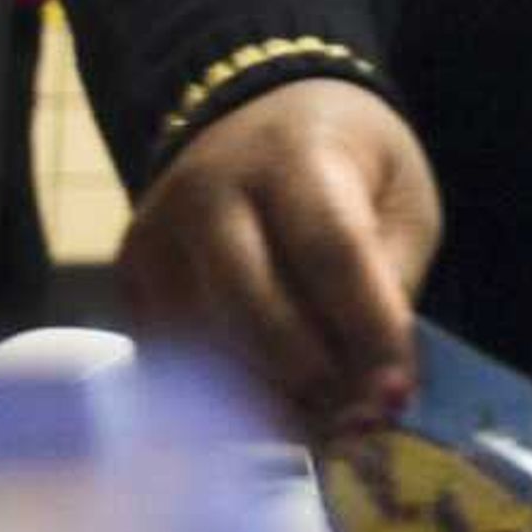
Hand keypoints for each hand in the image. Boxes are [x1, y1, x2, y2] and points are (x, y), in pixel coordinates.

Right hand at [119, 77, 441, 434]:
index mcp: (292, 155)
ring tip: (326, 416)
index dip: (366, 330)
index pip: (329, 251)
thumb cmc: (351, 165)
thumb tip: (378, 384)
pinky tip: (276, 402)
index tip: (399, 391)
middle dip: (313, 376)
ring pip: (208, 345)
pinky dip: (230, 394)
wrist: (262, 115)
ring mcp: (158, 235)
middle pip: (252, 307)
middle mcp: (208, 190)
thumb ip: (391, 284)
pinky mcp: (131, 275)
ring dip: (272, 398)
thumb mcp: (401, 202)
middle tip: (361, 416)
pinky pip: (178, 358)